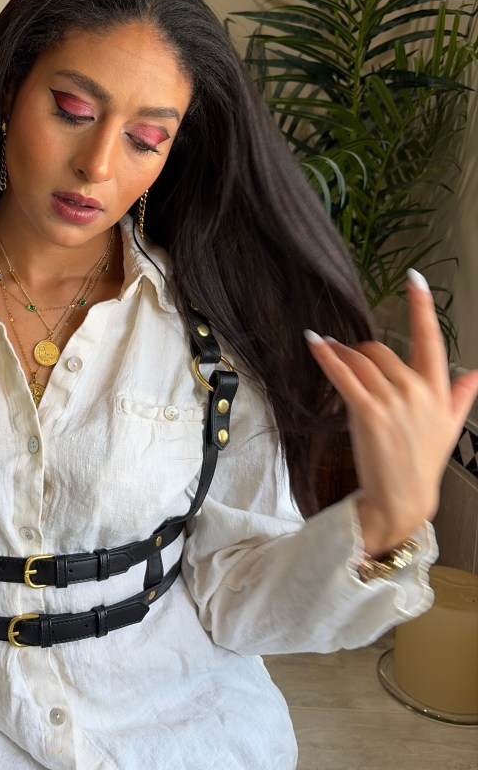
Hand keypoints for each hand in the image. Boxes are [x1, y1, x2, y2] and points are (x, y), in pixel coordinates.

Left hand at [304, 270, 477, 556]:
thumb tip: (475, 374)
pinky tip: (314, 342)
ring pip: (361, 361)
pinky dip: (327, 356)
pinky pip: (344, 375)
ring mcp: (393, 402)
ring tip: (328, 347)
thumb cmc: (421, 461)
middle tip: (348, 353)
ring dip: (341, 351)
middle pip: (382, 350)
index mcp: (436, 390)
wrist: (402, 497)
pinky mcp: (369, 414)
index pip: (431, 340)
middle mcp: (417, 391)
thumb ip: (460, 396)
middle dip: (361, 349)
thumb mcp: (448, 427)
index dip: (422, 307)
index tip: (415, 279)